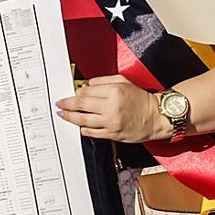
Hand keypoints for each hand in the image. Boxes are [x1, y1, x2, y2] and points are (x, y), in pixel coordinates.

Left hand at [56, 75, 170, 142]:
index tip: (70, 93)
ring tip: (63, 114)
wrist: (155, 117)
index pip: (86, 91)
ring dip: (70, 117)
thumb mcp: (124, 81)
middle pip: (81, 105)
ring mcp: (111, 122)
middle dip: (67, 104)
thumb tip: (86, 85)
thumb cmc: (140, 98)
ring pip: (83, 121)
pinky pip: (92, 133)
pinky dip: (82, 129)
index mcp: (114, 91)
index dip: (76, 92)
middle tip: (59, 104)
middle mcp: (111, 107)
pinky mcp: (112, 134)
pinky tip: (78, 126)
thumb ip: (103, 81)